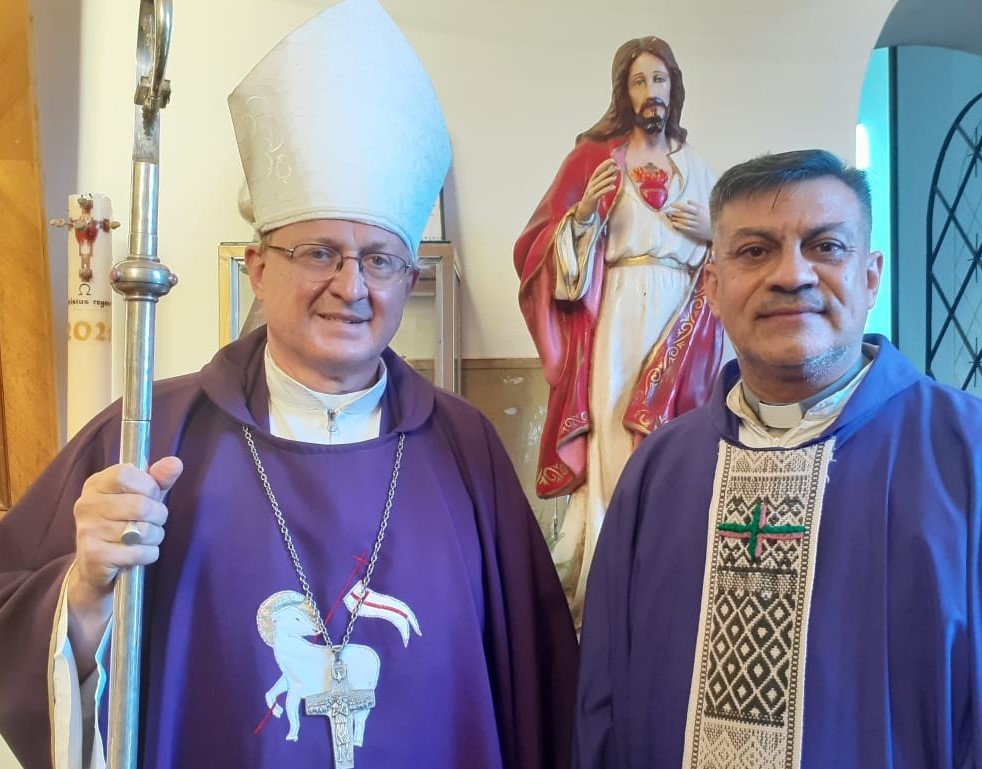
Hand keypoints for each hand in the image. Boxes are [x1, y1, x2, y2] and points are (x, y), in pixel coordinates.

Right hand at [66, 457, 181, 674]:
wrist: (95, 567)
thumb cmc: (122, 524)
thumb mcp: (141, 496)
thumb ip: (158, 479)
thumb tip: (175, 463)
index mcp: (96, 484)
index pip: (126, 474)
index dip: (148, 486)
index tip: (150, 495)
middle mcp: (86, 505)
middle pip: (140, 505)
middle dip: (158, 515)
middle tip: (153, 521)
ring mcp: (88, 531)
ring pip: (143, 530)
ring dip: (155, 536)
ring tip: (145, 538)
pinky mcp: (94, 556)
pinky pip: (139, 552)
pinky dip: (149, 554)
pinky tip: (140, 553)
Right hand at [573, 160, 618, 223]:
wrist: (585, 209)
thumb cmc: (594, 197)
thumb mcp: (600, 187)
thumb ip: (606, 179)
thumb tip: (614, 171)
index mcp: (592, 181)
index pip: (598, 170)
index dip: (604, 165)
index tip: (612, 160)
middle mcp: (591, 185)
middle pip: (599, 176)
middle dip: (608, 171)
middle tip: (616, 167)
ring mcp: (591, 192)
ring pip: (599, 184)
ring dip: (607, 180)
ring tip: (615, 177)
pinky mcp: (593, 199)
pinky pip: (600, 193)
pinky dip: (606, 189)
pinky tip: (613, 187)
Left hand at [666, 199, 711, 241]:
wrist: (719, 230)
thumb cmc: (712, 218)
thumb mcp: (706, 209)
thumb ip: (697, 205)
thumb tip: (688, 201)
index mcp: (700, 211)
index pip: (687, 207)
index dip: (678, 205)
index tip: (671, 204)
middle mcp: (697, 218)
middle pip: (683, 214)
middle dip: (674, 212)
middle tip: (668, 211)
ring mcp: (696, 225)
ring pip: (683, 221)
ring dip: (676, 218)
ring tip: (670, 216)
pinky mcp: (696, 232)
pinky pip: (686, 228)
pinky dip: (679, 226)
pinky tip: (674, 224)